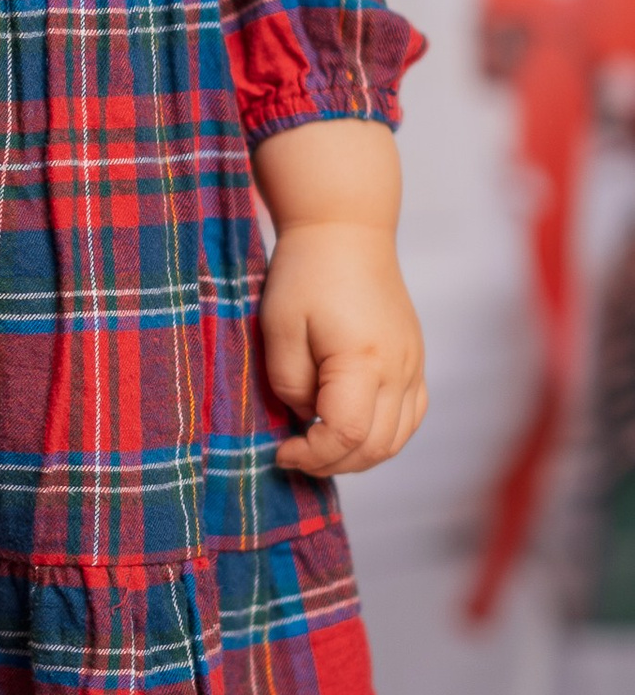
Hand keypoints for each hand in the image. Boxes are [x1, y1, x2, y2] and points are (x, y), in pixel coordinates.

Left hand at [250, 119, 427, 476]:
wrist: (347, 230)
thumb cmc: (306, 273)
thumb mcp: (278, 327)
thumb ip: (288, 383)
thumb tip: (304, 416)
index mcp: (365, 360)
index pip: (347, 434)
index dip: (312, 455)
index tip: (281, 452)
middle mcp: (400, 368)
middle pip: (377, 446)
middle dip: (331, 463)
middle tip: (293, 455)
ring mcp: (414, 366)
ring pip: (397, 439)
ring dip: (357, 455)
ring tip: (316, 446)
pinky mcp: (415, 361)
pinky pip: (408, 418)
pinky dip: (380, 436)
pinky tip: (347, 430)